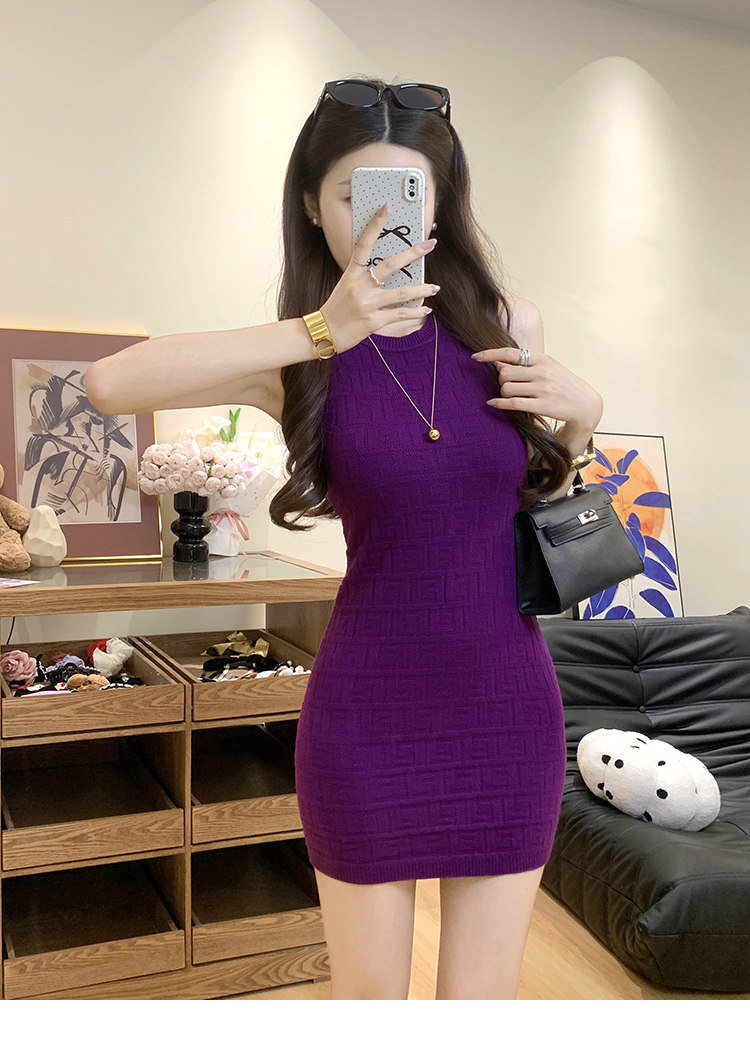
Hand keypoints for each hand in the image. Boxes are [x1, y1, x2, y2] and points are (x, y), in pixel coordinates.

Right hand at [320, 204, 438, 353]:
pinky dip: (415, 312)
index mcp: (351, 273)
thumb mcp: (346, 285)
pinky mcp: (374, 322)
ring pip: (401, 292)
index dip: (375, 225)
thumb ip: (364, 275)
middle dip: (413, 253)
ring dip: (422, 289)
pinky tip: (426, 309)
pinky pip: (400, 314)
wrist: (324, 333)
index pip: (364, 244)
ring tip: (435, 287)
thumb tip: (392, 267)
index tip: (386, 208)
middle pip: (391, 265)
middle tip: (430, 243)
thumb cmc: (337, 307)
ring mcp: (368, 304)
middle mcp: (360, 286)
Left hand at [472, 345, 602, 430]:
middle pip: (505, 373)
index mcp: (542, 359)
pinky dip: (499, 403)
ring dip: (502, 393)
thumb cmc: (562, 385)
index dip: (489, 354)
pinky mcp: (542, 406)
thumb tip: (499, 363)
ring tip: (509, 395)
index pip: (510, 352)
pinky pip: (513, 403)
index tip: (475, 357)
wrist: (585, 404)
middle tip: (506, 385)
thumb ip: (524, 365)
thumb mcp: (547, 369)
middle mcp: (542, 372)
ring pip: (507, 388)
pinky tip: (493, 403)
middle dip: (501, 380)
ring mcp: (542, 389)